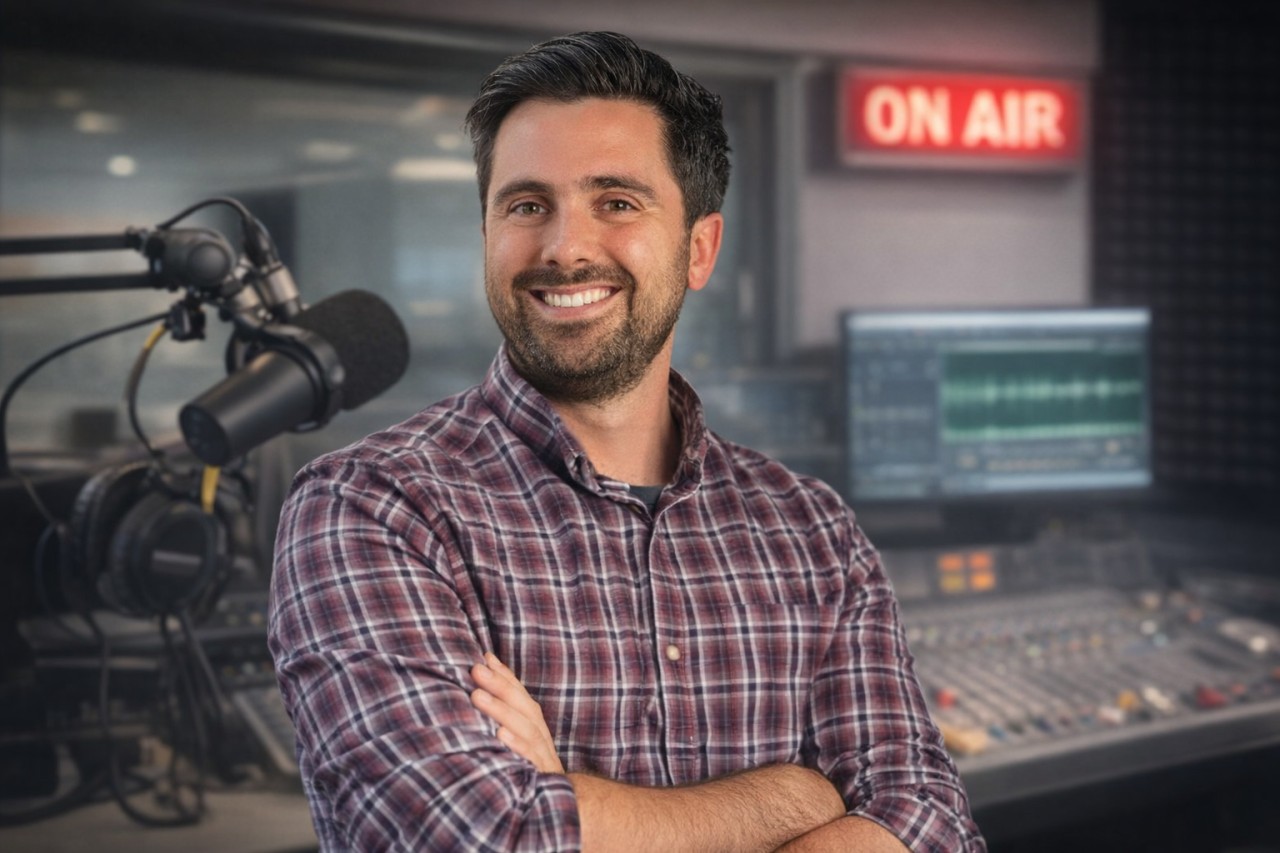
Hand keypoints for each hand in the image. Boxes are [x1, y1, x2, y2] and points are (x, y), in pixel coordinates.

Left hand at [470, 652, 564, 773]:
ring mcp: (544, 758)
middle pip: (524, 707)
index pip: (521, 696)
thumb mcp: (519, 743)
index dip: (504, 676)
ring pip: (526, 729)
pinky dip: (517, 746)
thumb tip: (485, 676)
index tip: (484, 657)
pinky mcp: (543, 780)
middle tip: (475, 669)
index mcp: (535, 728)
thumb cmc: (530, 773)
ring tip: (477, 696)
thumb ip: (506, 715)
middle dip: (499, 686)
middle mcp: (542, 738)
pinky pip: (530, 761)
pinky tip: (500, 735)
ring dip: (501, 710)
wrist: (565, 814)